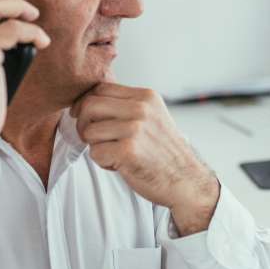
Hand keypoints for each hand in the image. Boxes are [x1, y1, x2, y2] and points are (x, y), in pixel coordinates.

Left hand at [76, 83, 219, 234]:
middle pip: (90, 105)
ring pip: (89, 131)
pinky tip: (120, 164)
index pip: (101, 89)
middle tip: (92, 138)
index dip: (86, 103)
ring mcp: (135, 129)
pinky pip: (95, 153)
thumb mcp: (153, 117)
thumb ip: (127, 106)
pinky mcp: (128, 150)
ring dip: (96, 147)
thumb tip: (90, 102)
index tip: (83, 116)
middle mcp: (141, 109)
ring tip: (115, 153)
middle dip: (84, 124)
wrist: (186, 180)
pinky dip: (103, 162)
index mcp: (146, 97)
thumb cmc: (165, 153)